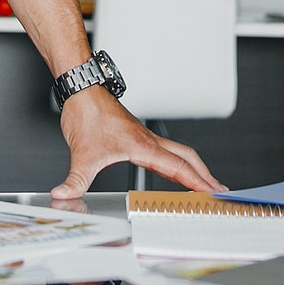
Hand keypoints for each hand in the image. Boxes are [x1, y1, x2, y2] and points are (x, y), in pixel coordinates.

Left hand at [52, 89, 224, 197]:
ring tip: (204, 183)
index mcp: (142, 146)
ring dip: (194, 168)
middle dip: (205, 175)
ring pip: (179, 152)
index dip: (197, 182)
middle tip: (220, 191)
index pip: (178, 167)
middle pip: (188, 158)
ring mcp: (143, 137)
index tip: (214, 193)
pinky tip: (172, 170)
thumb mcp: (81, 154)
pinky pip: (165, 151)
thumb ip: (75, 179)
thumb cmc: (86, 112)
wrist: (82, 89)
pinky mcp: (136, 136)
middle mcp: (148, 141)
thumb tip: (63, 195)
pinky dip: (177, 163)